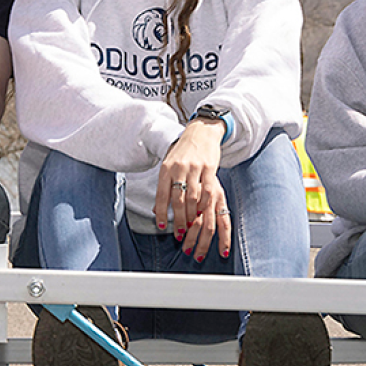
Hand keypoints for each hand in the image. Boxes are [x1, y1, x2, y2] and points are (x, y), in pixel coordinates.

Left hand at [153, 119, 230, 261]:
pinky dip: (205, 203)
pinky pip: (207, 190)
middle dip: (178, 220)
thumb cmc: (182, 153)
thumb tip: (156, 210)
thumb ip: (164, 186)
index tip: (162, 228)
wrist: (200, 132)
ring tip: (191, 227)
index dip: (161, 213)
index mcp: (165, 169)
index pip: (161, 195)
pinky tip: (203, 212)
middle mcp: (178, 169)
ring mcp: (194, 168)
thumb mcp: (168, 166)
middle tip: (179, 234)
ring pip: (193, 198)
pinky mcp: (209, 168)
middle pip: (177, 200)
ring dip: (192, 215)